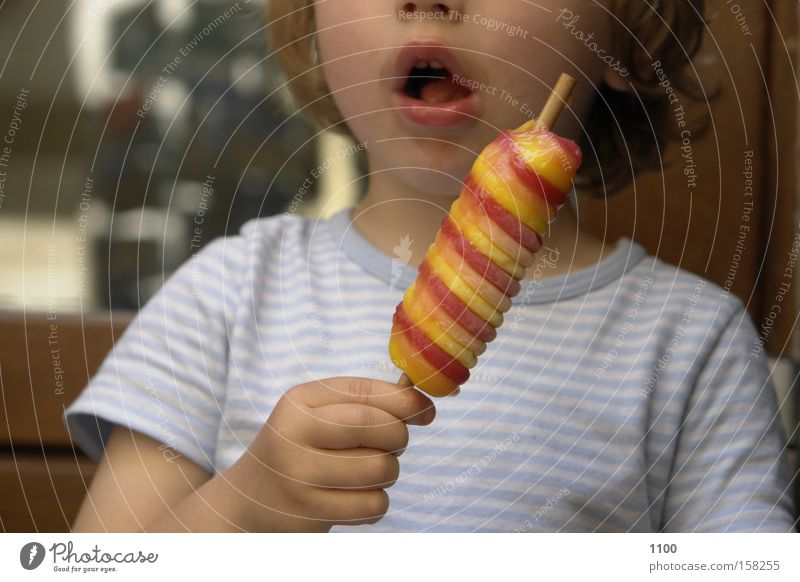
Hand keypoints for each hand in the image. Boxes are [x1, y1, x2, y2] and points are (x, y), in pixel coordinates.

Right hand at [225, 376, 435, 531]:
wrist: (252, 497)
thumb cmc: (301, 446)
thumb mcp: (317, 412)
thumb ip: (364, 402)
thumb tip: (423, 406)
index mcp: (299, 401)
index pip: (364, 393)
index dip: (405, 401)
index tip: (426, 412)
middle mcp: (294, 434)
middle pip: (379, 428)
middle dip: (398, 437)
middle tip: (390, 444)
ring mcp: (300, 476)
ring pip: (381, 468)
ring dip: (388, 472)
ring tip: (368, 470)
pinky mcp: (309, 513)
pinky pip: (373, 505)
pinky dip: (377, 502)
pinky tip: (357, 497)